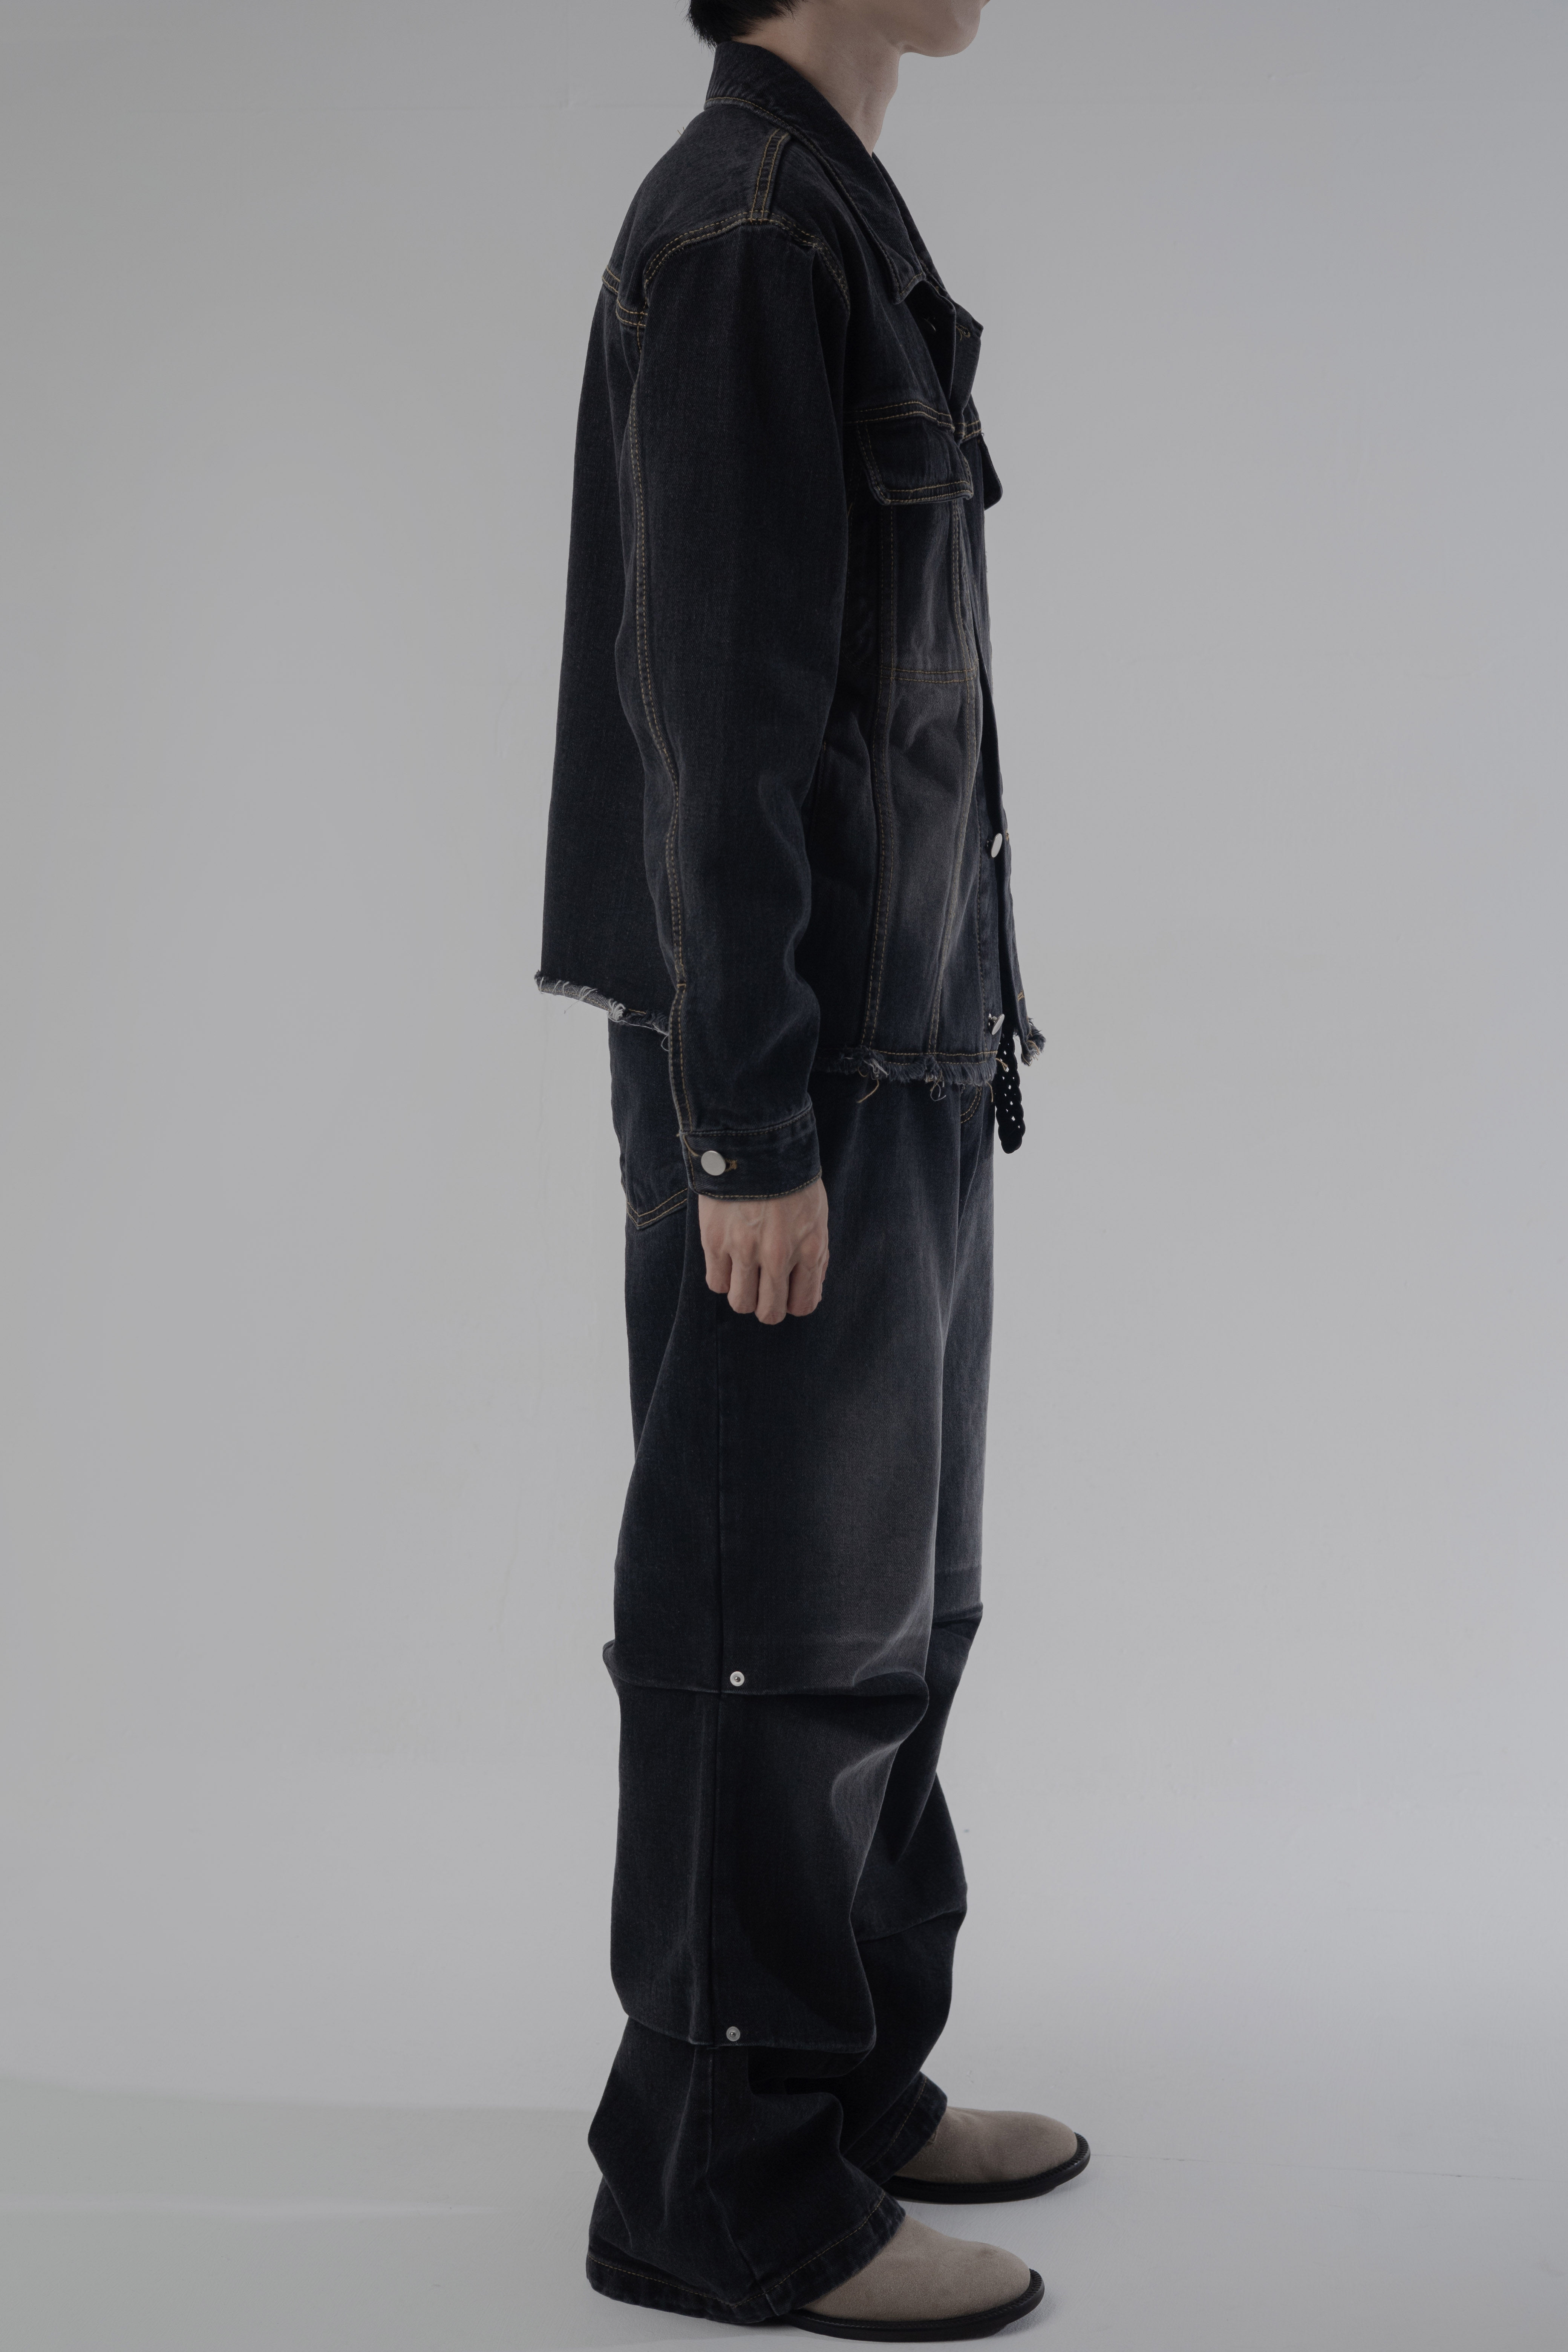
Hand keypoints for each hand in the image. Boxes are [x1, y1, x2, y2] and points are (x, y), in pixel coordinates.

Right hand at [698, 1178, 828, 1323]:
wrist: (756, 1142)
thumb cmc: (791, 1179)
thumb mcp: (817, 1216)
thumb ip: (815, 1256)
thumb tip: (810, 1291)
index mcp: (809, 1248)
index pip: (803, 1305)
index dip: (793, 1303)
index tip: (786, 1292)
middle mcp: (778, 1255)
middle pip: (769, 1313)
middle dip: (766, 1306)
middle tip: (762, 1288)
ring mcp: (744, 1249)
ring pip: (740, 1303)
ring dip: (743, 1293)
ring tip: (744, 1273)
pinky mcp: (715, 1241)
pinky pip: (716, 1282)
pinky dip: (722, 1276)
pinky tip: (727, 1258)